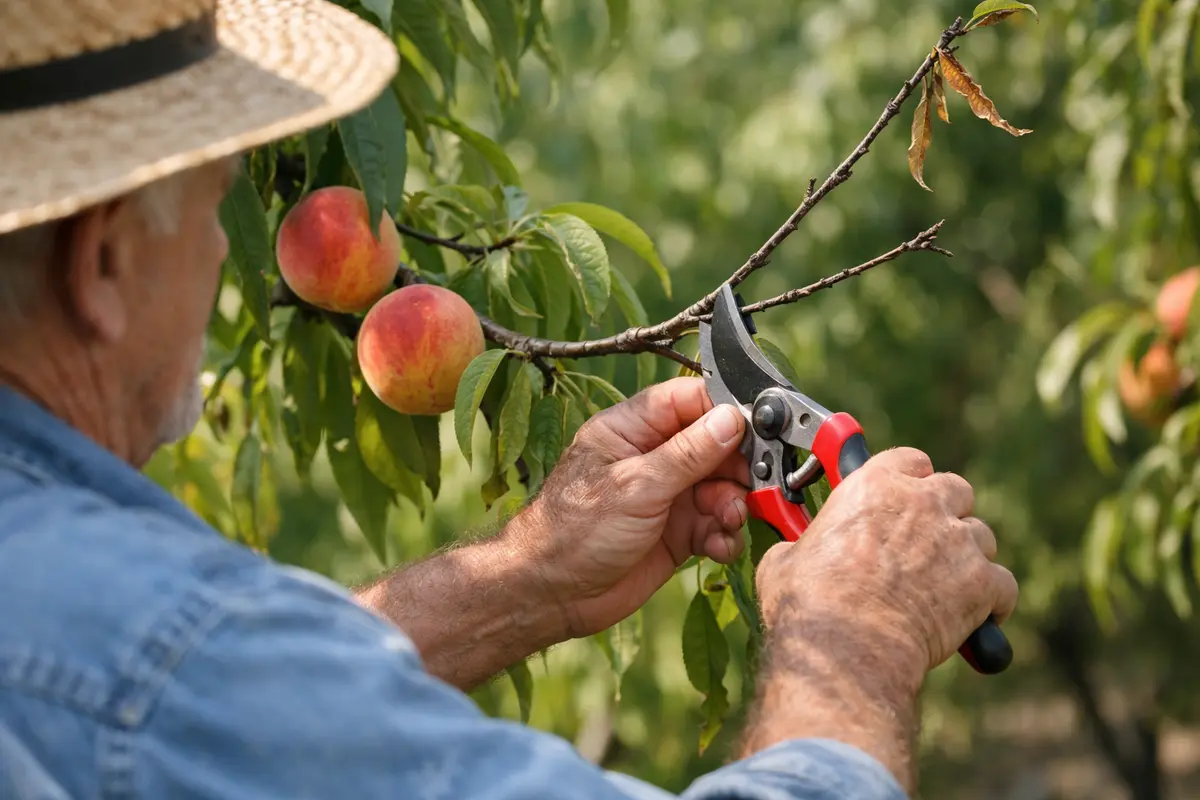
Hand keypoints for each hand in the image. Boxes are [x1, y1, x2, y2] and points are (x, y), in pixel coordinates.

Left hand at [505, 377, 749, 638]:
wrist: (552, 594)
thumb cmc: (574, 531)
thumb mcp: (636, 486)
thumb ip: (687, 454)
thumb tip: (731, 418)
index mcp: (632, 429)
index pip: (689, 400)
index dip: (726, 410)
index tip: (758, 427)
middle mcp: (654, 457)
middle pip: (716, 445)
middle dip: (740, 466)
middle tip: (754, 485)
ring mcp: (668, 495)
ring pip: (723, 487)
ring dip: (734, 505)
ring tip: (727, 521)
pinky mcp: (678, 532)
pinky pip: (717, 524)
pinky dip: (724, 534)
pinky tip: (717, 546)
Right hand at [755, 446, 1017, 694]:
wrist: (847, 646)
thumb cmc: (809, 603)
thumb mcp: (786, 559)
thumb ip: (803, 544)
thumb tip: (795, 555)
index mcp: (874, 485)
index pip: (910, 460)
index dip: (909, 480)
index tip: (902, 496)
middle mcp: (923, 502)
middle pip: (955, 490)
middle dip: (946, 513)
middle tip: (926, 542)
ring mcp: (957, 541)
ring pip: (981, 537)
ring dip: (967, 556)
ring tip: (945, 586)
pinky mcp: (982, 583)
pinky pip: (1004, 585)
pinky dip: (993, 601)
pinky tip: (978, 617)